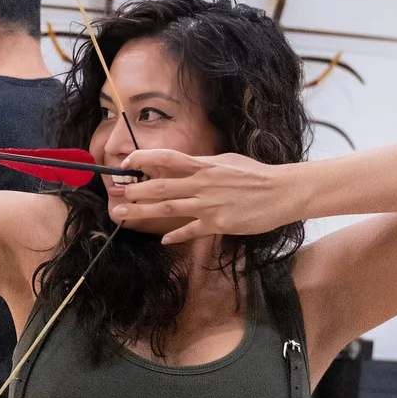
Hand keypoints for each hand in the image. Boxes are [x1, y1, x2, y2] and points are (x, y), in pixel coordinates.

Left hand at [113, 150, 306, 245]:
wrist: (282, 192)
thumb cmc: (255, 175)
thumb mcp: (226, 162)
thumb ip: (202, 165)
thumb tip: (181, 165)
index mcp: (204, 165)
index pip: (168, 158)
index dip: (145, 158)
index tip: (128, 161)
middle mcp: (203, 183)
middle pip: (161, 186)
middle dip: (135, 190)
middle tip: (115, 193)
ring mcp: (209, 205)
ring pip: (169, 208)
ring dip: (143, 211)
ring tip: (124, 213)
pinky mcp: (218, 224)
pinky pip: (191, 230)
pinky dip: (176, 235)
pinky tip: (162, 239)